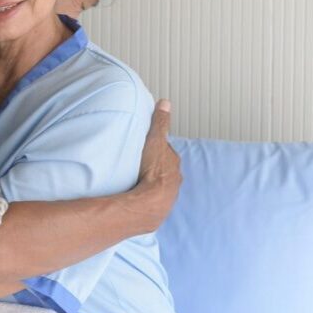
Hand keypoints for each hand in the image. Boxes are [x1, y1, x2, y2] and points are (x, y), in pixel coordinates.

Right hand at [128, 99, 181, 231]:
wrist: (149, 202)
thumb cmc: (152, 172)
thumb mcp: (155, 141)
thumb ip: (160, 123)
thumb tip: (165, 103)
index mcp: (173, 162)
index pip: (166, 152)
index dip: (156, 148)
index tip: (147, 147)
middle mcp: (175, 179)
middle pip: (165, 169)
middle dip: (155, 166)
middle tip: (141, 164)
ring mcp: (168, 195)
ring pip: (160, 185)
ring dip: (151, 182)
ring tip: (138, 181)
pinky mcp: (159, 208)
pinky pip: (154, 199)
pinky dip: (147, 196)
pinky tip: (138, 196)